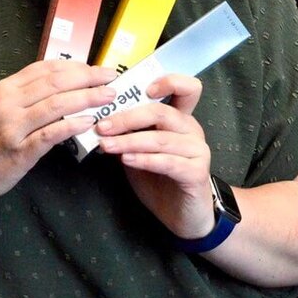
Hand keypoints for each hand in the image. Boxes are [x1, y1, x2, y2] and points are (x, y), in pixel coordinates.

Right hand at [0, 61, 117, 203]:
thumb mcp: (3, 106)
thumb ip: (30, 94)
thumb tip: (68, 83)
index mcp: (7, 88)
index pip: (47, 68)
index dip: (77, 66)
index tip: (98, 68)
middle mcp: (9, 103)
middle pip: (56, 83)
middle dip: (88, 78)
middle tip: (111, 78)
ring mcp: (14, 127)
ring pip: (56, 104)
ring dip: (86, 98)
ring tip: (108, 97)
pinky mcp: (20, 151)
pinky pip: (51, 134)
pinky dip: (72, 125)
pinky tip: (89, 122)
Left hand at [93, 73, 216, 239]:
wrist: (184, 215)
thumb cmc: (161, 180)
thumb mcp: (140, 152)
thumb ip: (129, 135)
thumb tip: (99, 123)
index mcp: (180, 119)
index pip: (186, 88)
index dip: (169, 82)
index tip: (143, 89)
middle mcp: (191, 130)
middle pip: (162, 112)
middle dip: (128, 117)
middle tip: (103, 126)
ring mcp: (197, 150)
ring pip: (161, 138)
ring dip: (130, 140)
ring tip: (107, 145)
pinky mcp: (196, 172)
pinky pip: (168, 162)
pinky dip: (144, 159)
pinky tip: (126, 160)